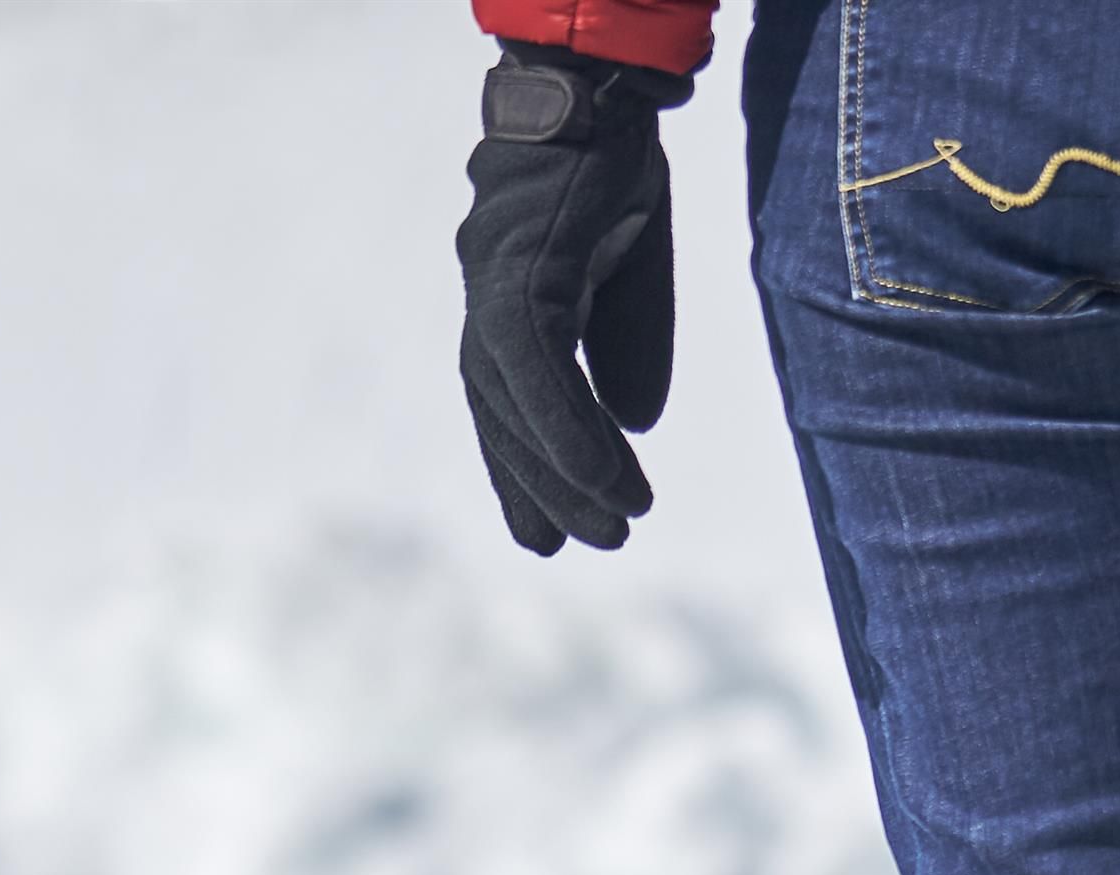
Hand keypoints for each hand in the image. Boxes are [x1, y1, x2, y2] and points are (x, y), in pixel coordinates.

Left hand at [456, 43, 687, 556]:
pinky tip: (601, 473)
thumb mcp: (630, 268)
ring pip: (513, 400)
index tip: (547, 533)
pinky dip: (562, 425)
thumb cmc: (611, 167)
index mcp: (509, 299)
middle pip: (501, 411)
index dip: (523, 469)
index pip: (505, 402)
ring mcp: (493, 280)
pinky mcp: (516, 269)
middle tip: (588, 543)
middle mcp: (487, 294)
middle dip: (539, 484)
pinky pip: (531, 366)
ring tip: (615, 521)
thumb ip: (625, 344)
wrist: (599, 85)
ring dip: (562, 470)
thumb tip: (632, 424)